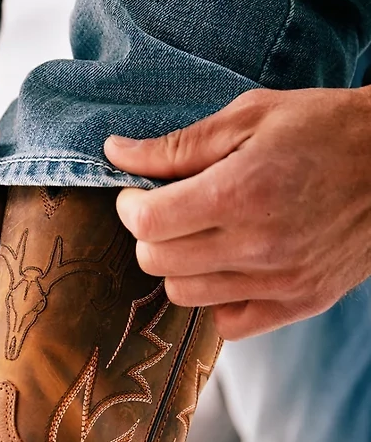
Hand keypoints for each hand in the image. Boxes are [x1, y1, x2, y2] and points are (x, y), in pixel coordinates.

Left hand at [104, 86, 370, 339]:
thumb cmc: (325, 128)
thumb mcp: (250, 116)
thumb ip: (178, 145)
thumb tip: (116, 154)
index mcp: (239, 193)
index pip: (147, 223)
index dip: (129, 205)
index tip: (138, 192)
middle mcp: (257, 245)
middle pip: (158, 262)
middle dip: (148, 234)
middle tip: (166, 211)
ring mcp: (280, 281)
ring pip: (186, 296)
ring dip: (179, 266)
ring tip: (198, 236)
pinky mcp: (301, 302)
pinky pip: (229, 325)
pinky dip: (217, 300)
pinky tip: (226, 267)